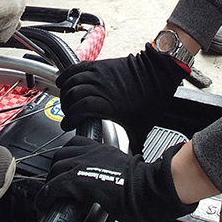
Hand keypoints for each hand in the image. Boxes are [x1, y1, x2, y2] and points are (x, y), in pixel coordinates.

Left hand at [38, 137, 195, 221]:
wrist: (148, 189)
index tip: (64, 166)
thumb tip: (108, 181)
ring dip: (50, 182)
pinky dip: (46, 195)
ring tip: (49, 195)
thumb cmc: (145, 184)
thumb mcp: (125, 170)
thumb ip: (111, 169)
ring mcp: (83, 164)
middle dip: (55, 170)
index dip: (65, 156)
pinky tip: (44, 202)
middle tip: (55, 184)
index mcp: (103, 149)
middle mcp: (91, 153)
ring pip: (55, 169)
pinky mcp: (78, 180)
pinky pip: (54, 186)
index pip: (75, 144)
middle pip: (61, 155)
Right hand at [57, 45, 185, 139]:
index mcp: (106, 105)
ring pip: (72, 82)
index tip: (67, 125)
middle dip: (66, 107)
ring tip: (65, 99)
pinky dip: (67, 74)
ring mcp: (98, 75)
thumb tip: (132, 156)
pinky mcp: (99, 65)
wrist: (158, 74)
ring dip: (65, 91)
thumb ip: (134, 143)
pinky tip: (64, 80)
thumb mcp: (141, 127)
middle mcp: (98, 88)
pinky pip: (77, 68)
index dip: (69, 119)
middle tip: (68, 114)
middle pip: (72, 96)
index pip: (77, 111)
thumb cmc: (152, 98)